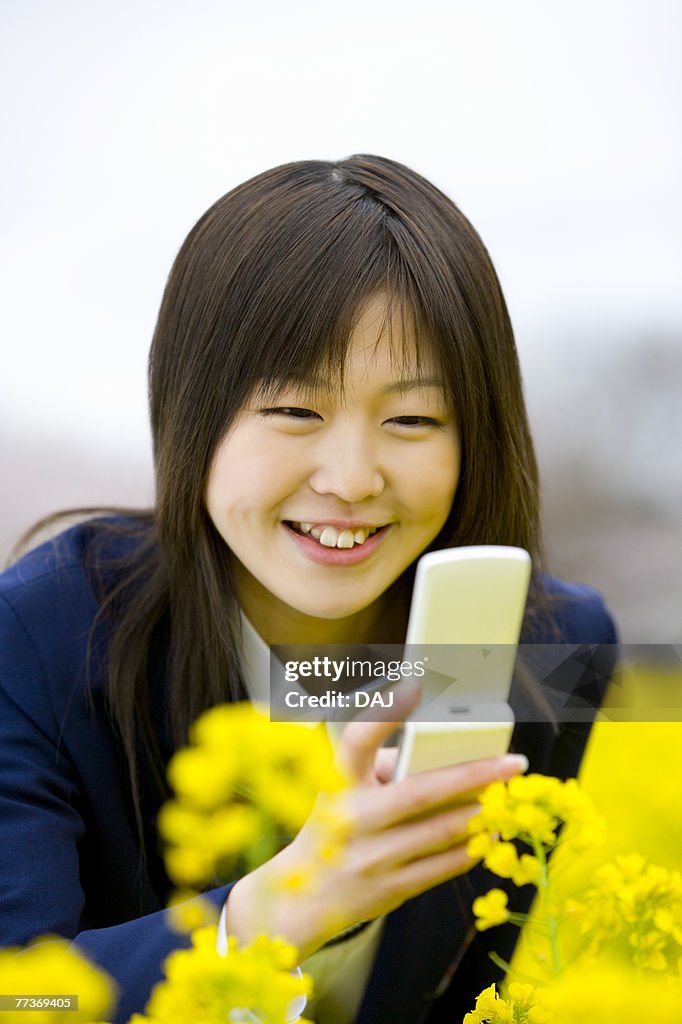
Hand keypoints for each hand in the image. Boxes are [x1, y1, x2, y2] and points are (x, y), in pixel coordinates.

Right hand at [227, 682, 526, 959]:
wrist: (305, 897)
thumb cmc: (336, 825)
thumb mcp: (344, 788)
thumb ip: (388, 768)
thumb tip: (451, 759)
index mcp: (337, 782)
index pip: (357, 740)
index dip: (384, 712)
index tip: (414, 684)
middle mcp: (352, 818)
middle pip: (422, 791)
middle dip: (475, 774)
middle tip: (513, 763)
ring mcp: (372, 857)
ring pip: (443, 830)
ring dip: (482, 812)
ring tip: (507, 796)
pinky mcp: (390, 889)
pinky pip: (445, 865)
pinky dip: (473, 846)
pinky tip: (490, 831)